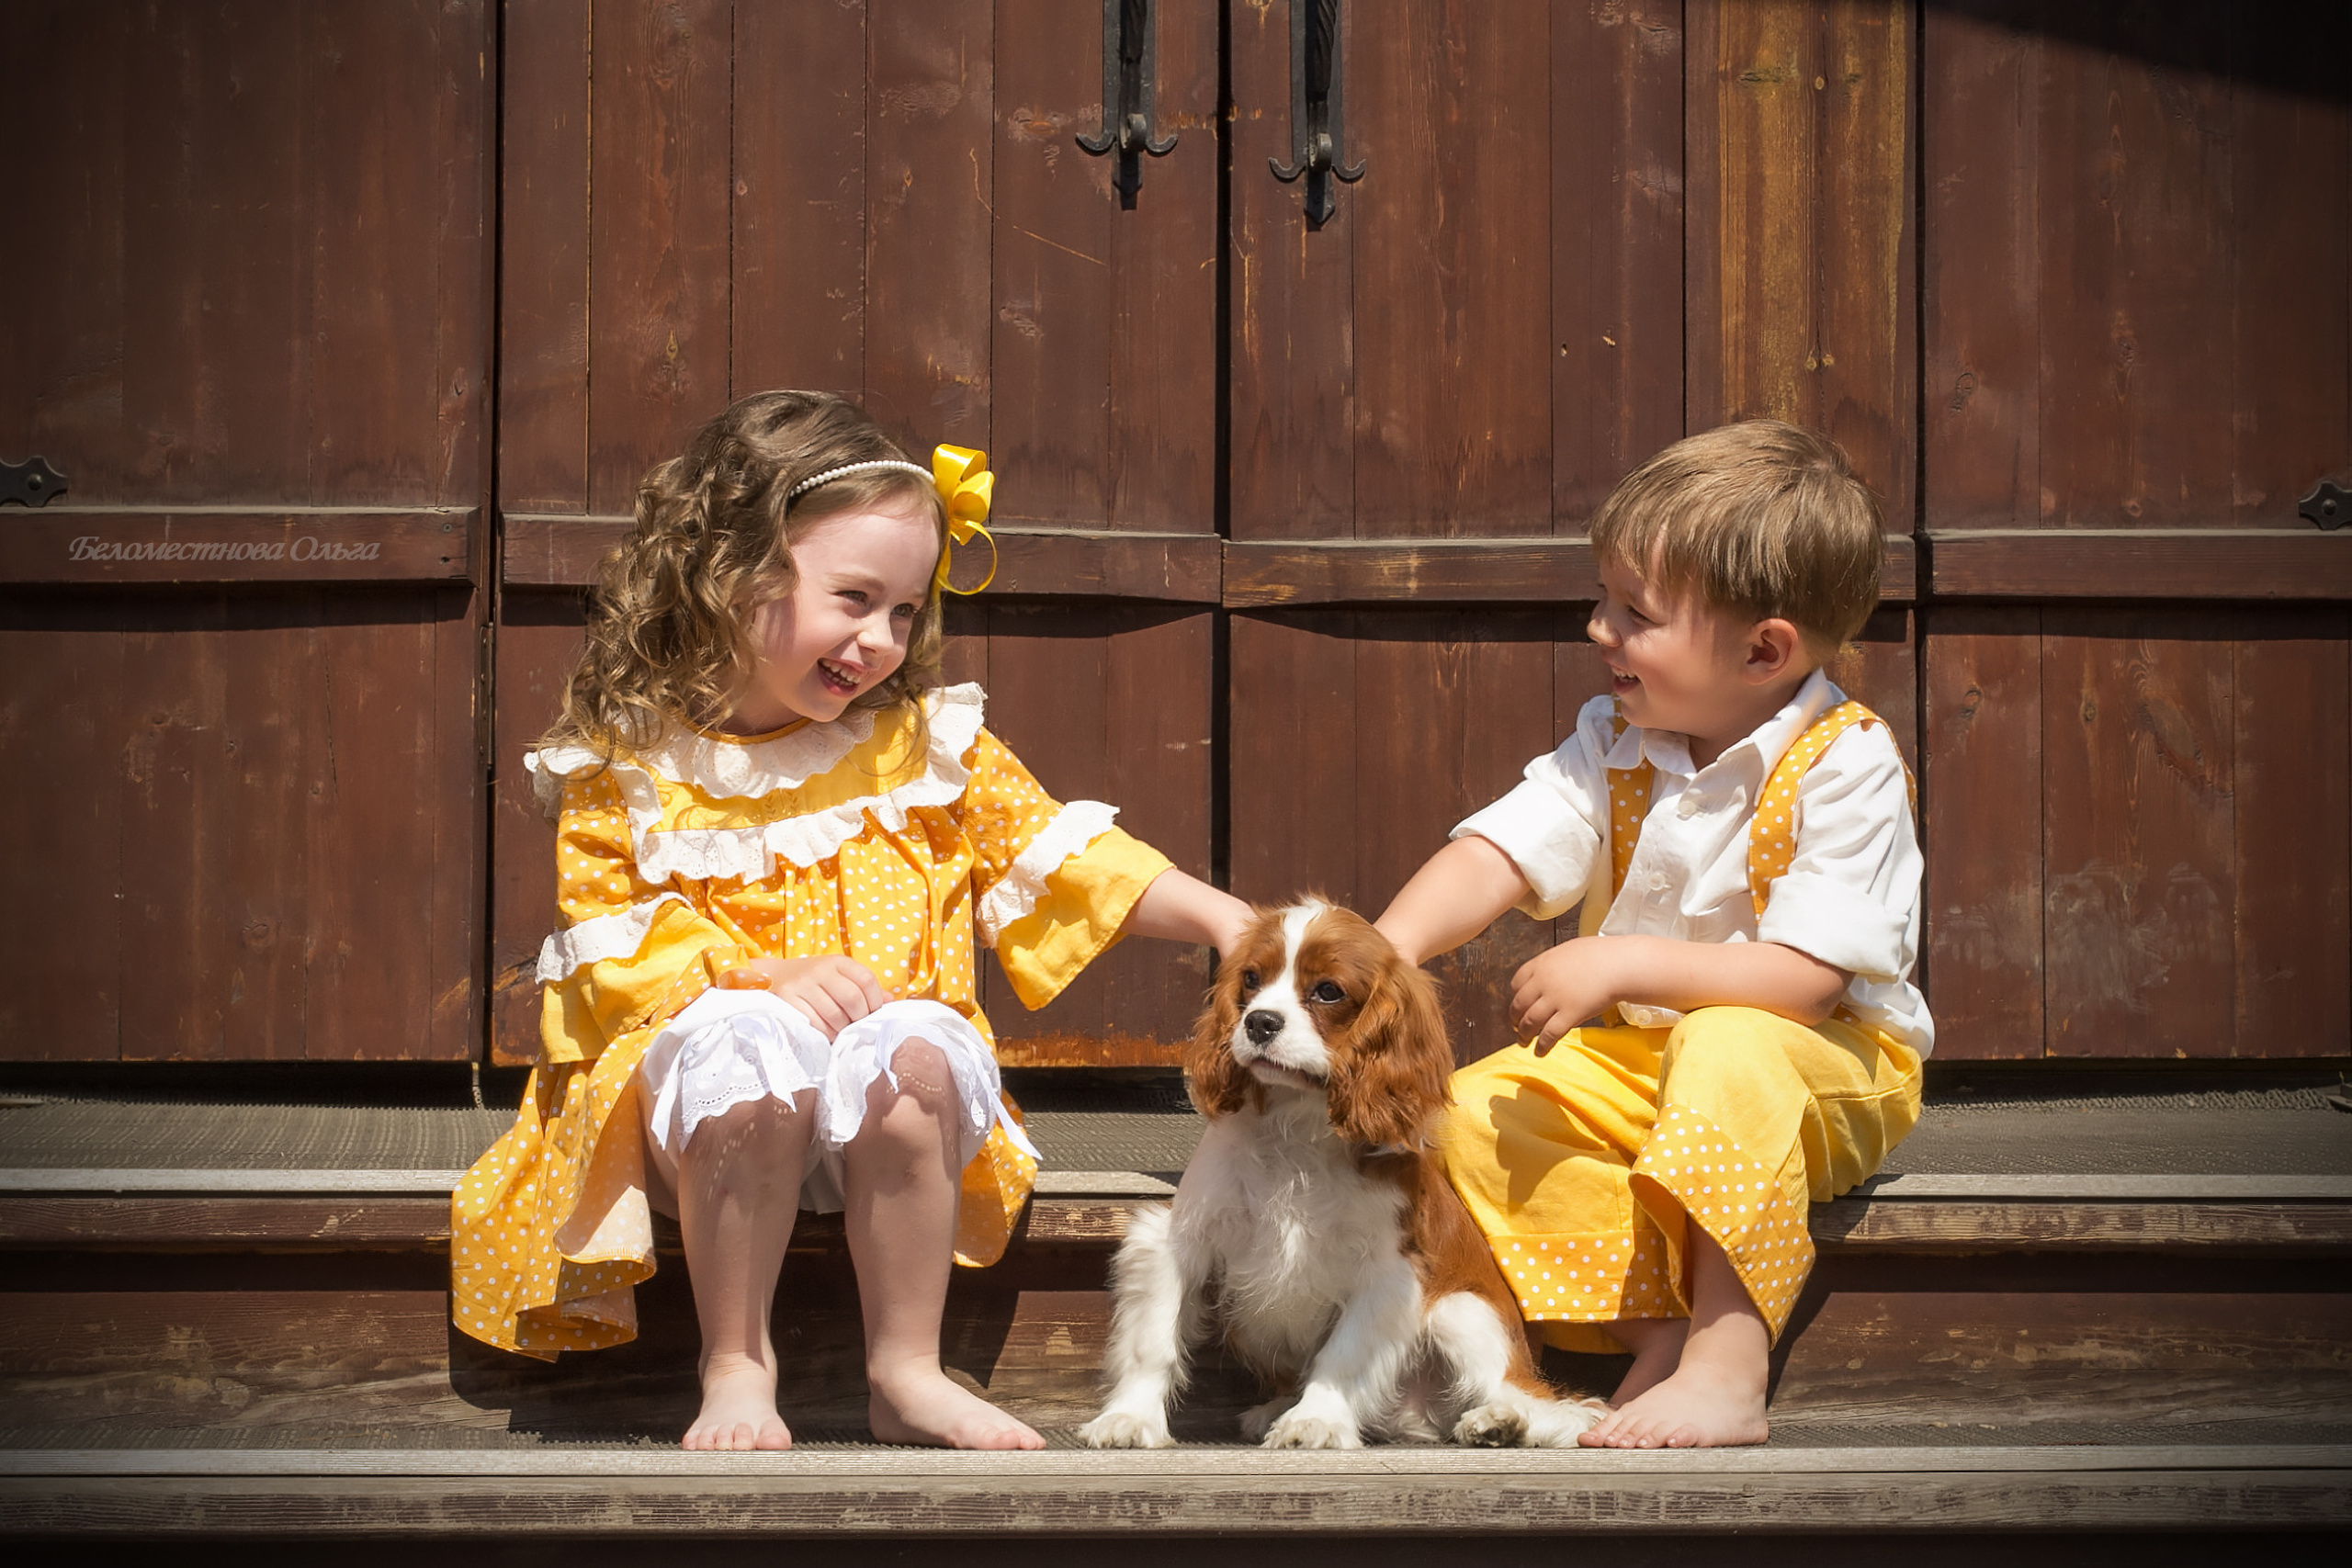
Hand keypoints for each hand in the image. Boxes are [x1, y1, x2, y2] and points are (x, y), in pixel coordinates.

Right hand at [719, 955, 888, 1038]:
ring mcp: (802, 985)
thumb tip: (890, 1002)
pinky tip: (827, 1033)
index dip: (875, 1000)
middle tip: (856, 1025)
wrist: (773, 978)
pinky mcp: (787, 1001)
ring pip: (834, 1015)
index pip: (866, 979)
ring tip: (842, 1030)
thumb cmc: (815, 982)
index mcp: (837, 962)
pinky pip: (815, 1024)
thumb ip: (864, 988)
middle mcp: (820, 969)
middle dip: (859, 1018)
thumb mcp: (839, 977)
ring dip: (842, 1029)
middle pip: (852, 998)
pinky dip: (826, 1034)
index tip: (873, 1013)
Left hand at [1509, 938, 1626, 1050]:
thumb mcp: (1569, 950)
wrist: (1620, 965)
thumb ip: (1555, 962)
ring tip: (1523, 1042)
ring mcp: (1555, 999)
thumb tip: (1553, 970)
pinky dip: (1541, 1045)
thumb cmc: (1602, 955)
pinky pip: (1549, 1034)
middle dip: (1515, 1018)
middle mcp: (1543, 981)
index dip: (1515, 996)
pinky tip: (1539, 1052)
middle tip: (1516, 1026)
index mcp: (1542, 963)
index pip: (1517, 983)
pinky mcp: (1569, 1014)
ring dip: (1523, 1035)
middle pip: (1519, 1004)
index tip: (1518, 1005)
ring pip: (1530, 1021)